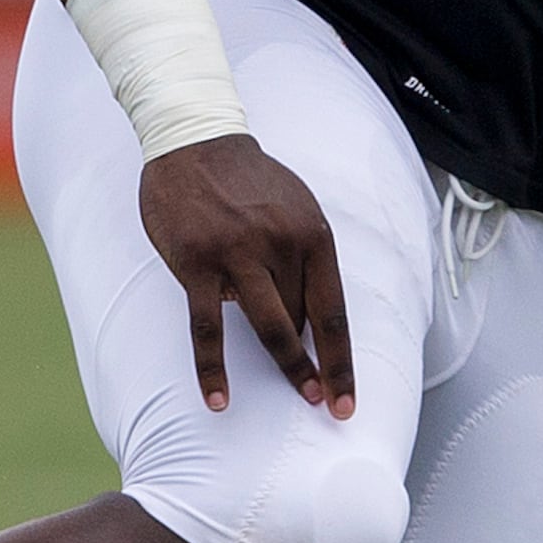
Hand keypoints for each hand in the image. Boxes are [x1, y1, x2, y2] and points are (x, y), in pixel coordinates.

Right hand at [136, 134, 357, 418]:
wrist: (195, 142)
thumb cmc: (248, 182)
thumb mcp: (295, 210)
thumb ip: (304, 260)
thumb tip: (308, 317)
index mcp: (312, 233)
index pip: (334, 311)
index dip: (342, 361)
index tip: (347, 400)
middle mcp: (282, 245)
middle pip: (302, 320)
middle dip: (312, 364)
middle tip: (319, 400)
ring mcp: (238, 254)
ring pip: (268, 326)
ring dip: (285, 365)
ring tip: (297, 396)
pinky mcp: (197, 264)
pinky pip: (207, 328)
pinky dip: (212, 369)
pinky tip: (218, 398)